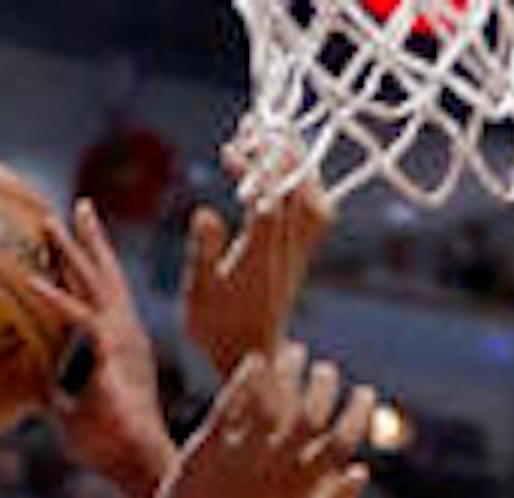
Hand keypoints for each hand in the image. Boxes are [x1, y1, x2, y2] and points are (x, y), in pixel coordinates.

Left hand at [26, 199, 174, 497]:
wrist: (136, 462)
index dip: (92, 262)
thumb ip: (52, 395)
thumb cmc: (106, 447)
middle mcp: (123, 333)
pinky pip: (79, 320)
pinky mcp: (110, 356)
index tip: (78, 233)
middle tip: (72, 207)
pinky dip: (55, 299)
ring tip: (46, 221)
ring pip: (94, 283)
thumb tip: (26, 390)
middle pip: (105, 274)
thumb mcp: (70, 414)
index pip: (104, 293)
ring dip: (70, 251)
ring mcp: (119, 341)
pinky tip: (31, 281)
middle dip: (88, 239)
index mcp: (118, 343)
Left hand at [155, 343, 374, 497]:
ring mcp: (238, 460)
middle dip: (324, 386)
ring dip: (287, 372)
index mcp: (298, 492)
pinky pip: (229, 406)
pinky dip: (245, 379)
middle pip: (309, 417)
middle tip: (326, 368)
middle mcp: (272, 473)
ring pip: (271, 403)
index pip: (341, 444)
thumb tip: (362, 472)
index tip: (363, 392)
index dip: (358, 414)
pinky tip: (255, 360)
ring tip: (294, 352)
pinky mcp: (205, 451)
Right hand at [182, 130, 332, 377]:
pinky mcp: (300, 255)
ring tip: (276, 134)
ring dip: (296, 163)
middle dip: (278, 151)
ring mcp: (298, 251)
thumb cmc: (218, 330)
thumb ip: (202, 253)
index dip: (255, 169)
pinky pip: (315, 211)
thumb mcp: (198, 294)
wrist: (252, 359)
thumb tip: (205, 212)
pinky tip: (290, 170)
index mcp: (261, 255)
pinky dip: (307, 183)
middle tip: (257, 123)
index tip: (233, 147)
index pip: (267, 199)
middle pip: (294, 189)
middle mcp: (287, 249)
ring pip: (311, 196)